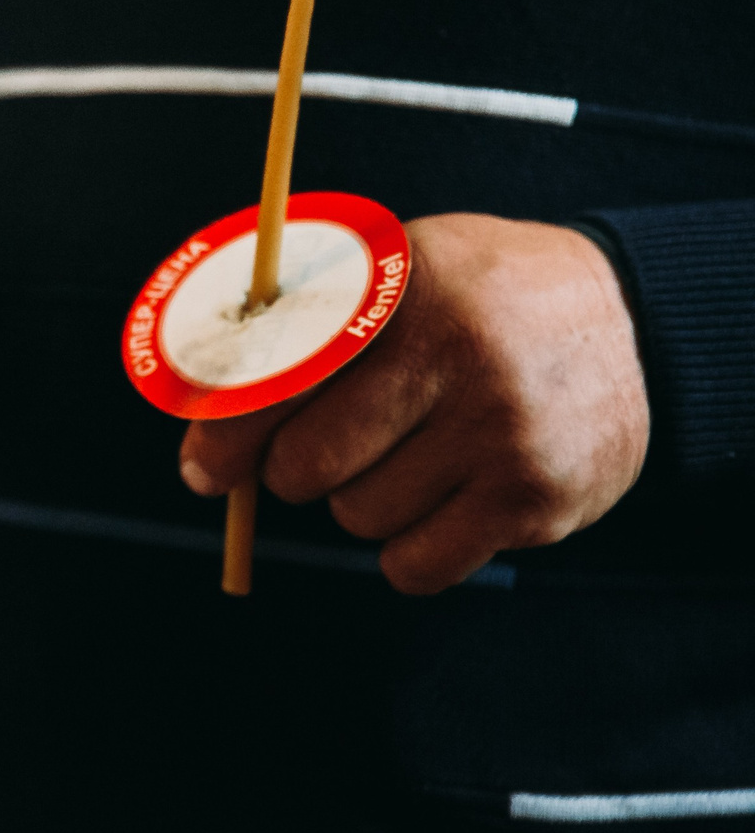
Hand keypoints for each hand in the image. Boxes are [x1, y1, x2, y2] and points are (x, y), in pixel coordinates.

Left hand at [181, 214, 648, 593]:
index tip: (203, 465)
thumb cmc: (469, 296)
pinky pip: (416, 566)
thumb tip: (205, 437)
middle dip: (289, 469)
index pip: (278, 375)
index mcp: (401, 287)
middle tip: (306, 457)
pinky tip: (431, 500)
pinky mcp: (537, 502)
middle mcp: (455, 357)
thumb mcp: (395, 266)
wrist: (628, 316)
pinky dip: (405, 548)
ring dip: (357, 499)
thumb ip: (299, 328)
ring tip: (402, 454)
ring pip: (358, 516)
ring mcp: (502, 434)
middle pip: (307, 462)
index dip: (226, 427)